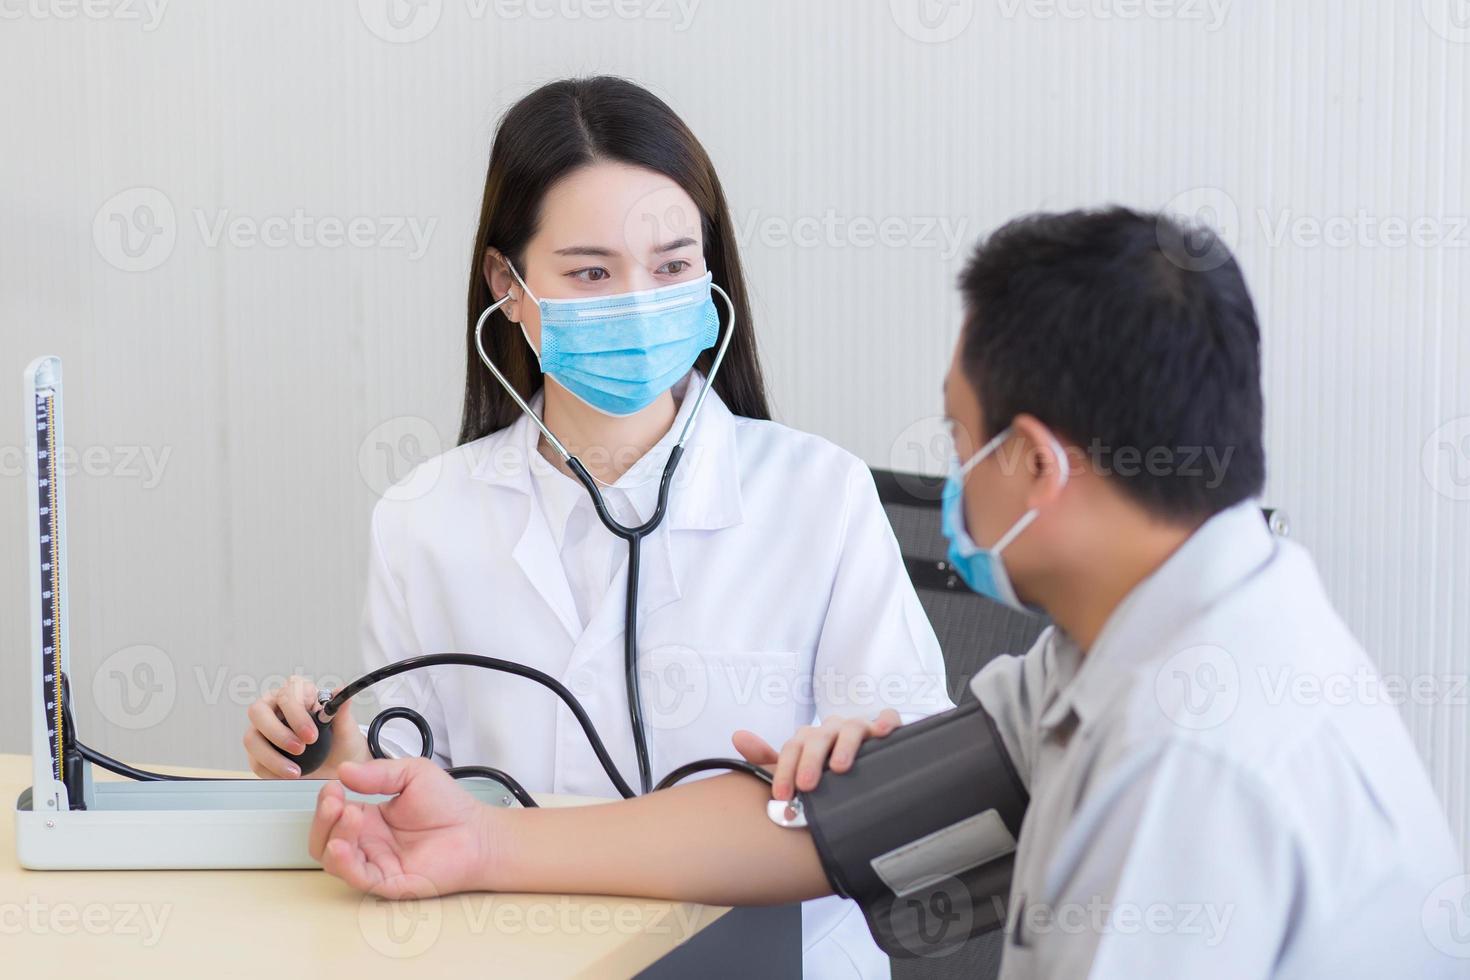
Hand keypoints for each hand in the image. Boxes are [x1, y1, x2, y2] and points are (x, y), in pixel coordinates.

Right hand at [243, 674, 368, 778]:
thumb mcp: (347, 730)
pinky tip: (288, 776)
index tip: (312, 735)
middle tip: (300, 749)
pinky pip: (254, 761)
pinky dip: (270, 771)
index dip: (296, 713)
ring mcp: (262, 730)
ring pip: (251, 738)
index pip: (288, 692)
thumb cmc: (340, 743)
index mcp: (297, 693)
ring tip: (295, 772)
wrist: (337, 769)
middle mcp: (274, 707)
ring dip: (271, 756)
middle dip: (278, 732)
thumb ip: (342, 712)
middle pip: (258, 711)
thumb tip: (341, 690)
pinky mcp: (257, 753)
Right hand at [310, 757, 498, 897]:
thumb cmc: (449, 806)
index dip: (327, 800)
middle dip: (321, 818)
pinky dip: (343, 862)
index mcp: (371, 817)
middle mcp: (368, 841)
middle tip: (334, 800)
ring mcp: (375, 862)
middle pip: (324, 837)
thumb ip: (379, 773)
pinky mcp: (387, 881)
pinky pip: (356, 876)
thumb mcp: (413, 774)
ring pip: (333, 858)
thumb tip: (344, 770)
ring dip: (331, 836)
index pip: (334, 812)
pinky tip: (343, 844)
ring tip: (348, 814)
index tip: (334, 785)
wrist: (477, 833)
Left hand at [732, 709, 901, 800]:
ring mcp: (859, 728)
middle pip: (818, 738)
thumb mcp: (797, 767)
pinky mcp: (885, 728)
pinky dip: (886, 722)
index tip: (781, 795)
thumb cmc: (826, 768)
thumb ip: (767, 759)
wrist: (865, 764)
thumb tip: (738, 737)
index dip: (784, 770)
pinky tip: (883, 733)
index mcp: (810, 739)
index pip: (792, 748)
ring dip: (844, 746)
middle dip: (810, 761)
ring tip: (840, 768)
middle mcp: (832, 730)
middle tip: (806, 785)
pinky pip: (888, 718)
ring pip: (851, 727)